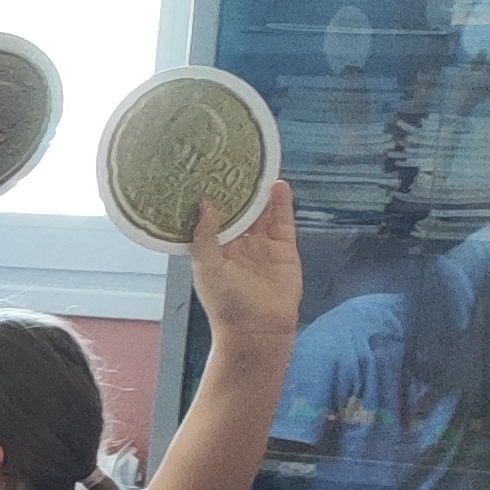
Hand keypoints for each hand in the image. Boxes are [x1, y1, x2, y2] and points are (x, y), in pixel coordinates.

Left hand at [188, 181, 300, 351]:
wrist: (259, 328)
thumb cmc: (226, 301)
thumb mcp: (207, 267)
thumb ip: (206, 236)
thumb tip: (205, 204)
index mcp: (214, 248)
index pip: (212, 217)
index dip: (210, 197)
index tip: (206, 173)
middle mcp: (237, 244)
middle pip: (239, 211)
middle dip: (237, 190)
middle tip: (232, 161)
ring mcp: (261, 245)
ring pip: (261, 213)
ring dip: (259, 193)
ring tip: (257, 167)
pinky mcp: (284, 248)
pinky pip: (283, 222)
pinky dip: (281, 204)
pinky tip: (278, 186)